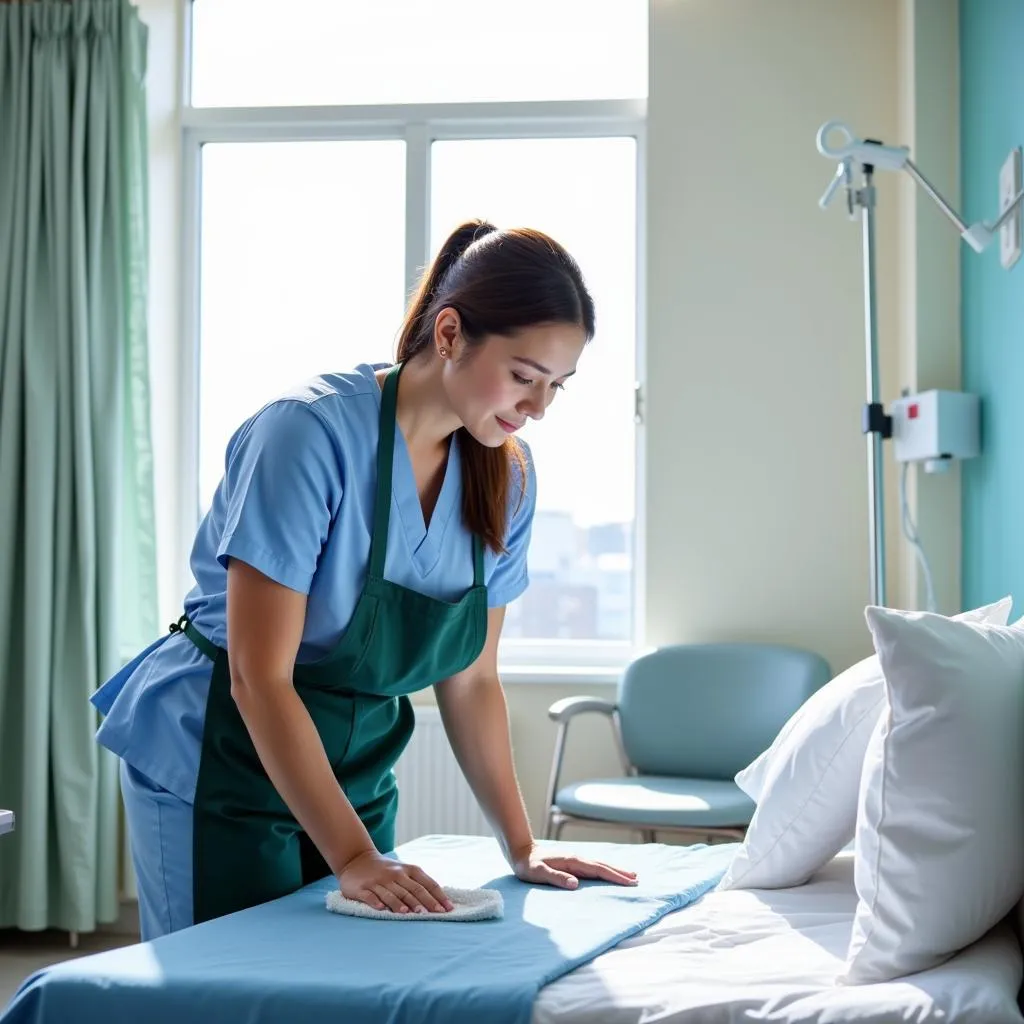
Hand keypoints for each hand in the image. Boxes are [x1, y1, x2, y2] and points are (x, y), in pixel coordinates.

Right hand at [337, 850, 453, 913]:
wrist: (357, 859)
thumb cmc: (387, 870)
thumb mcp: (404, 871)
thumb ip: (419, 884)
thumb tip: (439, 901)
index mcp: (408, 870)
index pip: (426, 883)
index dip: (438, 896)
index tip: (448, 909)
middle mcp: (394, 874)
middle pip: (412, 890)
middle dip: (423, 902)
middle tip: (432, 913)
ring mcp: (377, 881)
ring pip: (391, 893)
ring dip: (400, 903)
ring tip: (408, 914)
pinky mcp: (361, 888)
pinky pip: (369, 896)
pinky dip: (375, 902)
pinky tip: (381, 908)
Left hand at [511, 844, 637, 889]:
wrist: (521, 851)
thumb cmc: (527, 865)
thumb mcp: (538, 873)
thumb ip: (555, 878)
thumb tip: (576, 884)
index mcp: (572, 861)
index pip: (598, 869)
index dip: (614, 875)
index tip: (629, 881)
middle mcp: (577, 858)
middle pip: (602, 865)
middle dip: (619, 872)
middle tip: (636, 879)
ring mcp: (575, 860)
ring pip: (599, 865)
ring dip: (614, 870)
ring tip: (629, 875)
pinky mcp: (572, 863)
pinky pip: (593, 867)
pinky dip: (604, 870)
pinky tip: (608, 874)